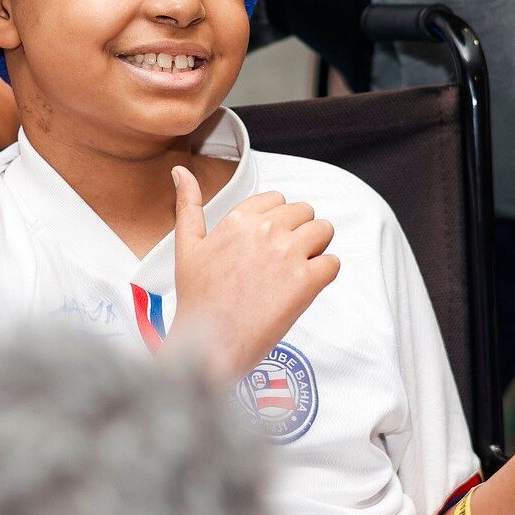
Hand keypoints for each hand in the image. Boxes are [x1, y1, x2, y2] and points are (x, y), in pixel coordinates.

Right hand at [168, 166, 338, 382]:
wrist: (211, 343)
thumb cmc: (198, 299)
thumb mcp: (187, 246)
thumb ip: (189, 204)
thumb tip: (181, 171)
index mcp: (239, 218)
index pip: (278, 199)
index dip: (277, 222)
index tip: (267, 243)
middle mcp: (266, 230)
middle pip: (304, 212)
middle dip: (298, 233)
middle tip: (281, 262)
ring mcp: (289, 254)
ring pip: (324, 230)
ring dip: (315, 248)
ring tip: (294, 271)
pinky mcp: (307, 281)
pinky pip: (333, 263)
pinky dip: (323, 274)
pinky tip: (302, 288)